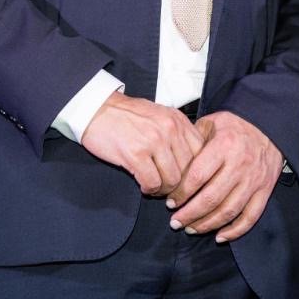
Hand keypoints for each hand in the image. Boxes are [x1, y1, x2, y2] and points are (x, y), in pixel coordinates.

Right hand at [80, 93, 204, 196]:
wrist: (97, 109)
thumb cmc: (128, 115)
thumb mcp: (160, 115)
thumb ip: (178, 133)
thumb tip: (195, 160)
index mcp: (178, 119)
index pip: (202, 152)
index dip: (196, 171)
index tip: (187, 179)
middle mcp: (170, 129)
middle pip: (189, 170)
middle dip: (180, 184)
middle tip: (170, 189)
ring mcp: (153, 141)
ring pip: (173, 180)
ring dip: (164, 189)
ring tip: (156, 187)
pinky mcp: (135, 154)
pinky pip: (152, 182)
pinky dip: (149, 189)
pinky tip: (144, 185)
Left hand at [166, 111, 283, 242]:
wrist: (270, 126)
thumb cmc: (235, 126)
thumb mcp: (212, 122)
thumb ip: (192, 140)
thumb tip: (172, 161)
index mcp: (223, 146)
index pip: (197, 176)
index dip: (181, 193)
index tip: (170, 202)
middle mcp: (239, 165)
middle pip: (211, 198)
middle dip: (190, 214)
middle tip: (175, 222)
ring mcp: (254, 180)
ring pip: (229, 211)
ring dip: (207, 224)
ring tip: (191, 229)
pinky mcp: (265, 190)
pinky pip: (250, 216)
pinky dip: (235, 231)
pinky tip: (220, 236)